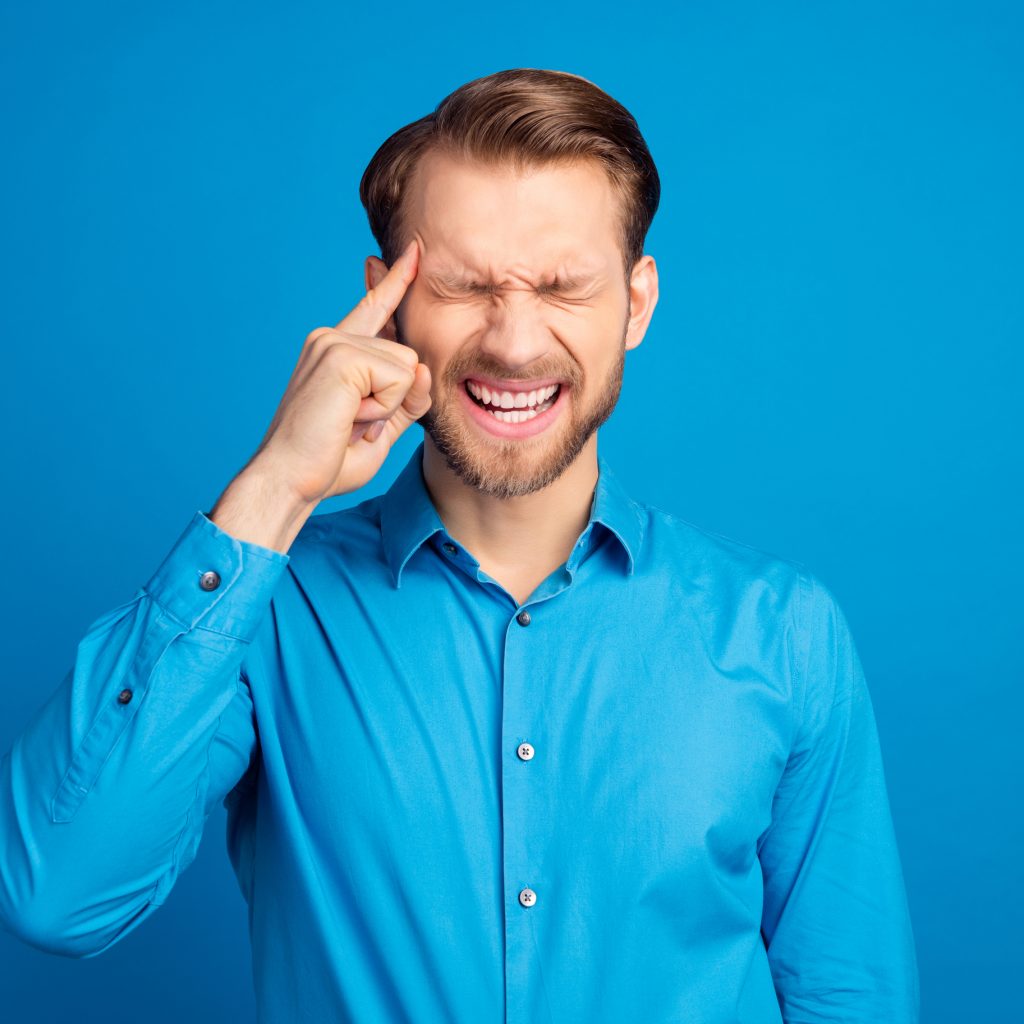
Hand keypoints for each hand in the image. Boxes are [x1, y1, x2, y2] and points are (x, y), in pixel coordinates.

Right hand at [246, 240, 430, 503]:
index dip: (397, 281)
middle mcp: (332, 338)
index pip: (375, 308)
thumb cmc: (329, 459)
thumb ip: (408, 398)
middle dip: (395, 401)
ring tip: (349, 422)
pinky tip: (350, 418)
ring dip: (387, 407)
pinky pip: (399, 377)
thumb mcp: (382, 426)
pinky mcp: (340, 355)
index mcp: (337, 351)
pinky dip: (383, 408)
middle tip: (353, 425)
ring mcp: (333, 342)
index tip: (415, 251)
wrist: (290, 479)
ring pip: (407, 366)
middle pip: (409, 356)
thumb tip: (425, 368)